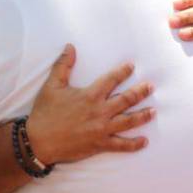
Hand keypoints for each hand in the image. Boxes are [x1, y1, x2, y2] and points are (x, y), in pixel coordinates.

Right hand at [26, 45, 153, 164]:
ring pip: (128, 121)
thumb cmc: (45, 113)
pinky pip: (121, 145)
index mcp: (90, 95)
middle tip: (151, 87)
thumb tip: (70, 47)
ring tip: (153, 111)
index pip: (111, 80)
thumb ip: (63, 65)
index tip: (131, 66)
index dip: (123, 71)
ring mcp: (102, 129)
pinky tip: (144, 142)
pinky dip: (134, 144)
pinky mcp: (100, 144)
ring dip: (142, 116)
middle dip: (140, 92)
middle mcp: (100, 111)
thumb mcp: (52, 85)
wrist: (39, 141)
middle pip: (126, 99)